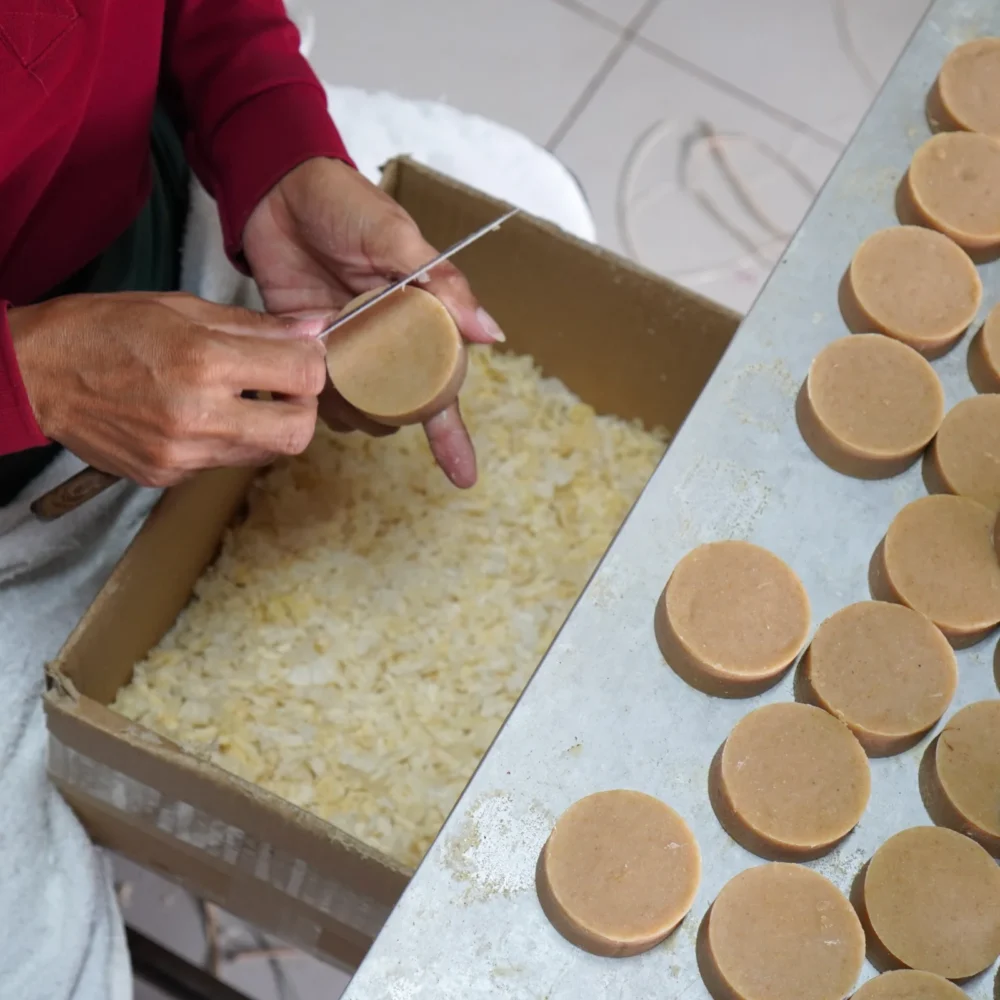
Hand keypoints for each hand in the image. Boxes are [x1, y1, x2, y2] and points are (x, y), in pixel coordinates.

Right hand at [8, 292, 327, 487]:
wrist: (36, 374)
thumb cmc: (106, 329)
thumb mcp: (182, 308)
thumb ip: (256, 326)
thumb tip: (313, 328)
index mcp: (204, 361)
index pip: (304, 376)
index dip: (313, 366)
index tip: (301, 359)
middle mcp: (198, 416)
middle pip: (297, 433)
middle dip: (302, 410)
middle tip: (284, 389)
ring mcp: (182, 454)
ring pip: (262, 454)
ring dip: (265, 427)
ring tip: (237, 397)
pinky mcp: (167, 475)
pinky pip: (221, 464)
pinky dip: (225, 442)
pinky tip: (199, 416)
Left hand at [243, 157, 505, 487]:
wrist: (275, 190)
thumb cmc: (345, 204)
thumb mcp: (398, 238)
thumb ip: (444, 284)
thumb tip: (493, 335)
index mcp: (419, 321)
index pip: (443, 388)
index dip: (452, 435)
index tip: (464, 478)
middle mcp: (386, 344)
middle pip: (400, 408)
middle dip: (392, 417)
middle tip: (368, 393)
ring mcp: (345, 351)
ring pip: (357, 408)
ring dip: (349, 409)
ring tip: (333, 379)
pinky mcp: (305, 349)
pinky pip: (314, 391)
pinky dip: (311, 394)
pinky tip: (303, 378)